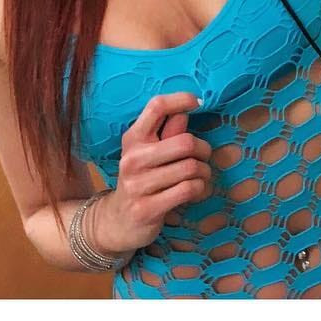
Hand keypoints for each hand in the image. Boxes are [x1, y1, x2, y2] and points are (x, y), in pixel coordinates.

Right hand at [93, 92, 212, 253]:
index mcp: (133, 138)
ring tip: (201, 176)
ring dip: (204, 172)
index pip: (157, 106)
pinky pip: (188, 190)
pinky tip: (196, 191)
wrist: (117, 221)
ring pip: (190, 168)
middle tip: (204, 156)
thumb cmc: (141, 179)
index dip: (180, 99)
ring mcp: (138, 184)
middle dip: (203, 149)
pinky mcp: (147, 208)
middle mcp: (133, 158)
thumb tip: (186, 111)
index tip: (197, 102)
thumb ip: (167, 132)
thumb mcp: (148, 152)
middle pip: (184, 142)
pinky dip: (200, 189)